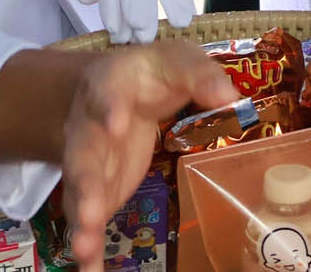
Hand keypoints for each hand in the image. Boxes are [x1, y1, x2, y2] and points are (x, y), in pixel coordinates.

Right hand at [60, 45, 238, 271]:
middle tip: (90, 212)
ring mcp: (89, 163)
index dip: (110, 107)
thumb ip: (200, 75)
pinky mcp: (96, 191)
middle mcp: (90, 128)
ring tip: (85, 250)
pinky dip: (88, 248)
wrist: (111, 90)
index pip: (108, 94)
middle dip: (87, 184)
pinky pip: (88, 220)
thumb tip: (230, 96)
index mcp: (110, 87)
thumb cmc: (150, 75)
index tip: (117, 124)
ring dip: (83, 221)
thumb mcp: (176, 61)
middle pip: (84, 154)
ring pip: (80, 192)